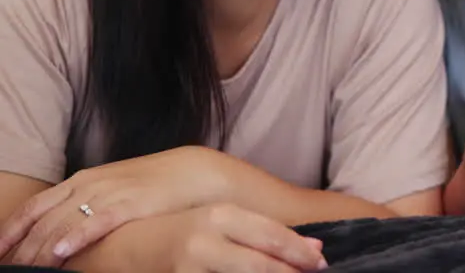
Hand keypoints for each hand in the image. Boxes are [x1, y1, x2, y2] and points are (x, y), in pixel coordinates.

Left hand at [0, 146, 232, 265]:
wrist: (193, 174)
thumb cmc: (153, 187)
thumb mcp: (111, 192)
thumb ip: (85, 207)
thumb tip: (61, 234)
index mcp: (81, 181)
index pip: (33, 207)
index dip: (9, 231)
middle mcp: (88, 185)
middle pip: (42, 221)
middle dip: (20, 249)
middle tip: (8, 270)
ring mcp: (108, 194)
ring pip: (62, 224)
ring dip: (39, 250)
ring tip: (26, 269)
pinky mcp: (130, 204)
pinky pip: (96, 222)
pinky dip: (75, 237)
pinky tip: (61, 253)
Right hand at [118, 203, 325, 272]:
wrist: (123, 246)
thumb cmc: (182, 233)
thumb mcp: (222, 223)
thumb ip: (263, 232)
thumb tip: (314, 249)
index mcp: (219, 216)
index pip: (271, 235)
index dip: (300, 252)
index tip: (321, 262)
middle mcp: (203, 241)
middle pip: (259, 265)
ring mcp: (188, 268)